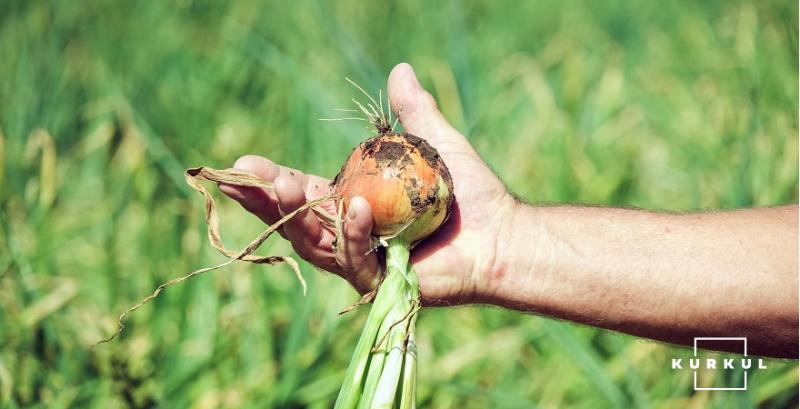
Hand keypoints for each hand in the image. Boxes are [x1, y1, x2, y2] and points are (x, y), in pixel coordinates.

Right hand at [220, 63, 516, 304]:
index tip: (242, 163)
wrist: (503, 233)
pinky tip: (355, 206)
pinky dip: (355, 233)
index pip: (303, 194)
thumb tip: (400, 69)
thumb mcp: (437, 143)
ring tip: (285, 183)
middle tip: (242, 178)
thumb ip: (414, 112)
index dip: (272, 181)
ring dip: (298, 214)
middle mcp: (351, 236)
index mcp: (354, 206)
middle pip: (296, 223)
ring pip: (316, 243)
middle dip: (267, 201)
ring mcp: (363, 263)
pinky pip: (357, 260)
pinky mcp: (381, 283)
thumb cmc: (471, 193)